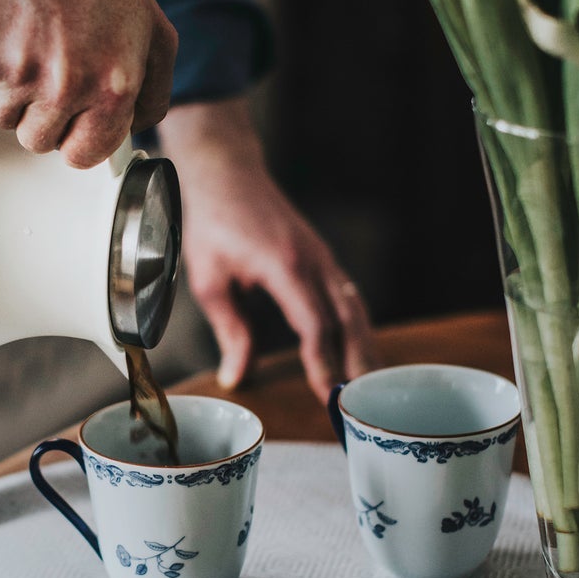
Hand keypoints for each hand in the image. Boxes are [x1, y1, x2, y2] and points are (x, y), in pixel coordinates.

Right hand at [0, 0, 175, 166]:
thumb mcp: (152, 26)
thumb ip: (156, 88)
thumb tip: (137, 130)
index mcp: (115, 84)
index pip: (84, 156)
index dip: (75, 139)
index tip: (71, 122)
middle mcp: (68, 84)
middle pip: (38, 142)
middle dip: (41, 112)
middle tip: (48, 65)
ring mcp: (21, 73)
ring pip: (2, 119)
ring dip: (10, 90)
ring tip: (28, 41)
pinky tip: (3, 32)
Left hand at [157, 98, 377, 400]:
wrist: (227, 172)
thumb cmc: (213, 222)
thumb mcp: (210, 280)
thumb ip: (229, 330)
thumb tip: (236, 377)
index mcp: (284, 267)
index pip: (315, 324)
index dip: (323, 363)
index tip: (328, 396)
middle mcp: (312, 262)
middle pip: (348, 320)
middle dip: (357, 364)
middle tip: (360, 405)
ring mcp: (322, 257)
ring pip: (354, 308)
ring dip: (364, 347)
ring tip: (368, 386)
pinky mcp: (322, 257)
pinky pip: (348, 295)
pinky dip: (357, 326)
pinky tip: (359, 349)